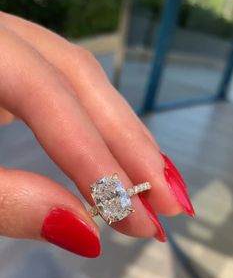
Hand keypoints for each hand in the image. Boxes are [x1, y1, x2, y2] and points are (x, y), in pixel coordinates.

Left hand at [0, 12, 193, 256]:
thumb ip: (8, 203)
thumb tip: (83, 231)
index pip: (50, 97)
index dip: (98, 161)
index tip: (136, 220)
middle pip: (78, 76)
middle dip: (130, 143)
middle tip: (170, 201)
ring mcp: (3, 46)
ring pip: (76, 77)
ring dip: (121, 132)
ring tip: (156, 182)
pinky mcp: (7, 64)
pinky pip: (61, 85)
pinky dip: (93, 123)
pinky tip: (115, 154)